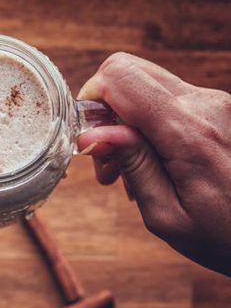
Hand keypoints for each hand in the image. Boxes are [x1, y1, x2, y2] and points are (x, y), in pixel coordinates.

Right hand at [76, 52, 230, 275]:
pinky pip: (165, 100)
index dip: (91, 101)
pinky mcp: (217, 108)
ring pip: (144, 85)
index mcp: (188, 131)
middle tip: (107, 161)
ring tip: (128, 171)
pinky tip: (152, 164)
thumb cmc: (226, 236)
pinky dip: (146, 125)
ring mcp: (214, 102)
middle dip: (104, 112)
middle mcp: (204, 104)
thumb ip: (133, 165)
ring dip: (124, 121)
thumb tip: (93, 133)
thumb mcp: (167, 214)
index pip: (119, 78)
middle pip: (128, 72)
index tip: (89, 140)